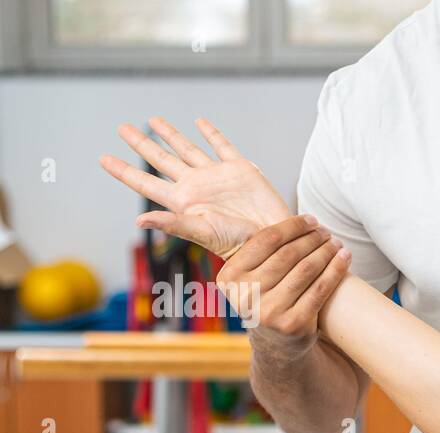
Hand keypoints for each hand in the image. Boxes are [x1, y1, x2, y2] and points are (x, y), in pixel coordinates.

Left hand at [100, 117, 291, 259]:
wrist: (275, 238)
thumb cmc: (240, 244)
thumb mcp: (203, 233)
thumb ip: (173, 224)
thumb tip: (138, 220)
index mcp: (183, 201)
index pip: (145, 183)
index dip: (124, 171)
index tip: (103, 159)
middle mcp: (196, 186)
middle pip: (160, 160)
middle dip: (140, 144)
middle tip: (122, 128)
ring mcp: (217, 176)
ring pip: (187, 149)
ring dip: (170, 134)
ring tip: (153, 120)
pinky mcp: (240, 169)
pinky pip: (221, 146)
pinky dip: (211, 133)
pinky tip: (200, 123)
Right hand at [216, 216, 351, 364]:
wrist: (277, 346)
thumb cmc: (268, 299)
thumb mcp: (252, 278)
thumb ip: (261, 252)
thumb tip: (294, 216)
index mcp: (229, 277)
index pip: (265, 240)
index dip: (292, 226)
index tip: (311, 219)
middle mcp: (246, 294)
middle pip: (288, 254)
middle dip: (312, 238)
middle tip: (327, 231)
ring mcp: (269, 311)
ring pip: (306, 269)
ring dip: (326, 251)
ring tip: (337, 242)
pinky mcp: (293, 324)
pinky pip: (321, 289)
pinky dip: (336, 270)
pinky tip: (345, 258)